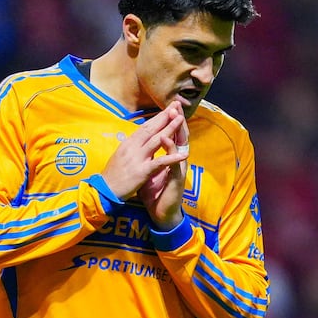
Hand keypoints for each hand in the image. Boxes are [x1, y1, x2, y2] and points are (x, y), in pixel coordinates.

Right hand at [100, 101, 186, 201]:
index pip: (145, 127)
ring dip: (170, 129)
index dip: (157, 117)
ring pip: (156, 140)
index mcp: (128, 143)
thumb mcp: (120, 156)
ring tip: (181, 119)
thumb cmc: (112, 175)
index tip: (168, 108)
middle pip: (151, 128)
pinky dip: (172, 158)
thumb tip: (136, 138)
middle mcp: (132, 147)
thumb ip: (130, 146)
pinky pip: (159, 162)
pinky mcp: (142, 171)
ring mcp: (137, 158)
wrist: (104, 191)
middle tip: (176, 104)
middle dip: (165, 116)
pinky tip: (183, 154)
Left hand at [139, 108, 187, 228]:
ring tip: (175, 115)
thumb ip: (147, 158)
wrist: (161, 213)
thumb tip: (137, 147)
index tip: (167, 106)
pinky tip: (166, 139)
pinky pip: (174, 162)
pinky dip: (171, 150)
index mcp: (169, 157)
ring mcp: (178, 168)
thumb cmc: (155, 193)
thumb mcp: (149, 171)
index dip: (169, 121)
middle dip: (177, 119)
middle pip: (179, 136)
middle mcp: (177, 160)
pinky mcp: (177, 179)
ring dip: (177, 130)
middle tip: (176, 104)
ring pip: (180, 146)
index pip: (170, 135)